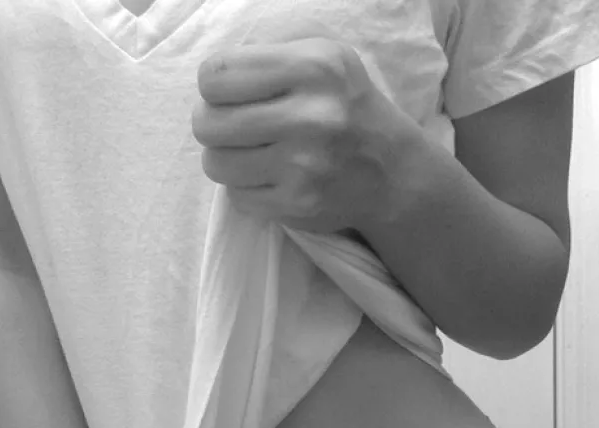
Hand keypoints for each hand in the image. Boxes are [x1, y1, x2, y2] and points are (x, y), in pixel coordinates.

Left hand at [192, 23, 408, 233]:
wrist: (391, 171)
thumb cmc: (344, 106)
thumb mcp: (321, 55)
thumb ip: (267, 52)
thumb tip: (212, 77)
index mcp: (312, 67)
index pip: (215, 76)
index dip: (214, 87)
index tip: (231, 96)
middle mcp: (310, 116)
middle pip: (207, 123)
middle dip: (213, 125)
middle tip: (234, 128)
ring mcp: (303, 166)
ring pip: (216, 163)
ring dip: (226, 159)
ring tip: (251, 153)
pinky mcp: (297, 204)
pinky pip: (237, 196)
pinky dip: (246, 188)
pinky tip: (270, 178)